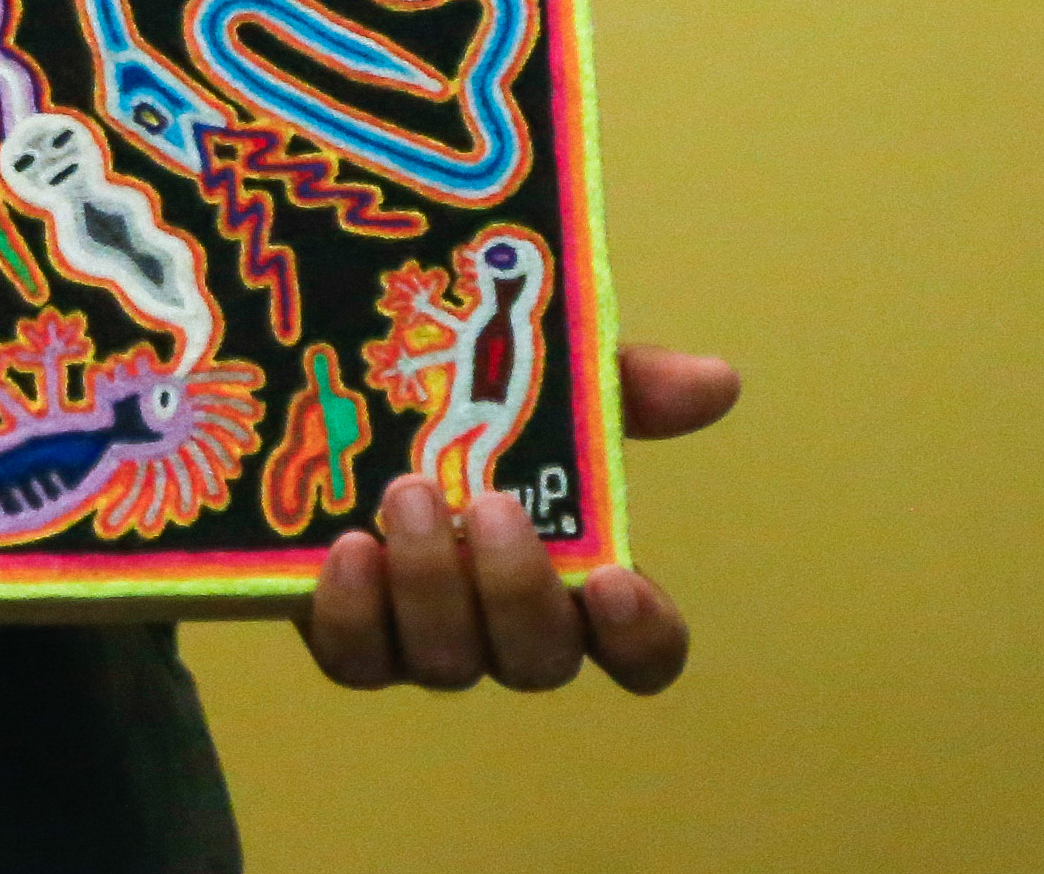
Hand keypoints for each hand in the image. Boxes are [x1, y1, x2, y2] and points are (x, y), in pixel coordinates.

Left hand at [299, 342, 740, 693]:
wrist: (326, 401)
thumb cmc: (457, 409)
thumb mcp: (536, 382)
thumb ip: (619, 385)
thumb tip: (716, 380)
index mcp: (572, 576)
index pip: (639, 649)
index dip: (640, 636)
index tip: (614, 579)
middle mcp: (503, 624)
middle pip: (538, 661)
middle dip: (517, 591)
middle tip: (490, 505)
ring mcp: (423, 637)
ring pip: (448, 663)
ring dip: (433, 584)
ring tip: (407, 494)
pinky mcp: (347, 633)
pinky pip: (357, 660)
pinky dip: (354, 613)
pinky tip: (349, 549)